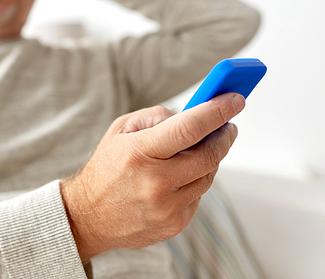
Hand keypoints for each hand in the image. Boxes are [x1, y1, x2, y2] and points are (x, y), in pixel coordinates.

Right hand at [61, 93, 244, 260]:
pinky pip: (198, 196)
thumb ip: (157, 117)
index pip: (189, 128)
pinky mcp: (174, 224)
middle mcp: (154, 183)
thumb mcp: (121, 130)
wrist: (89, 216)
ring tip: (202, 148)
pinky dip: (195, 181)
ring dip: (210, 159)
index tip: (235, 99)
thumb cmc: (107, 168)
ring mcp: (166, 208)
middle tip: (227, 125)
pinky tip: (182, 176)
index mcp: (139, 153)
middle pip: (209, 155)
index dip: (217, 111)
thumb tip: (192, 115)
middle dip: (224, 135)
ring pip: (208, 176)